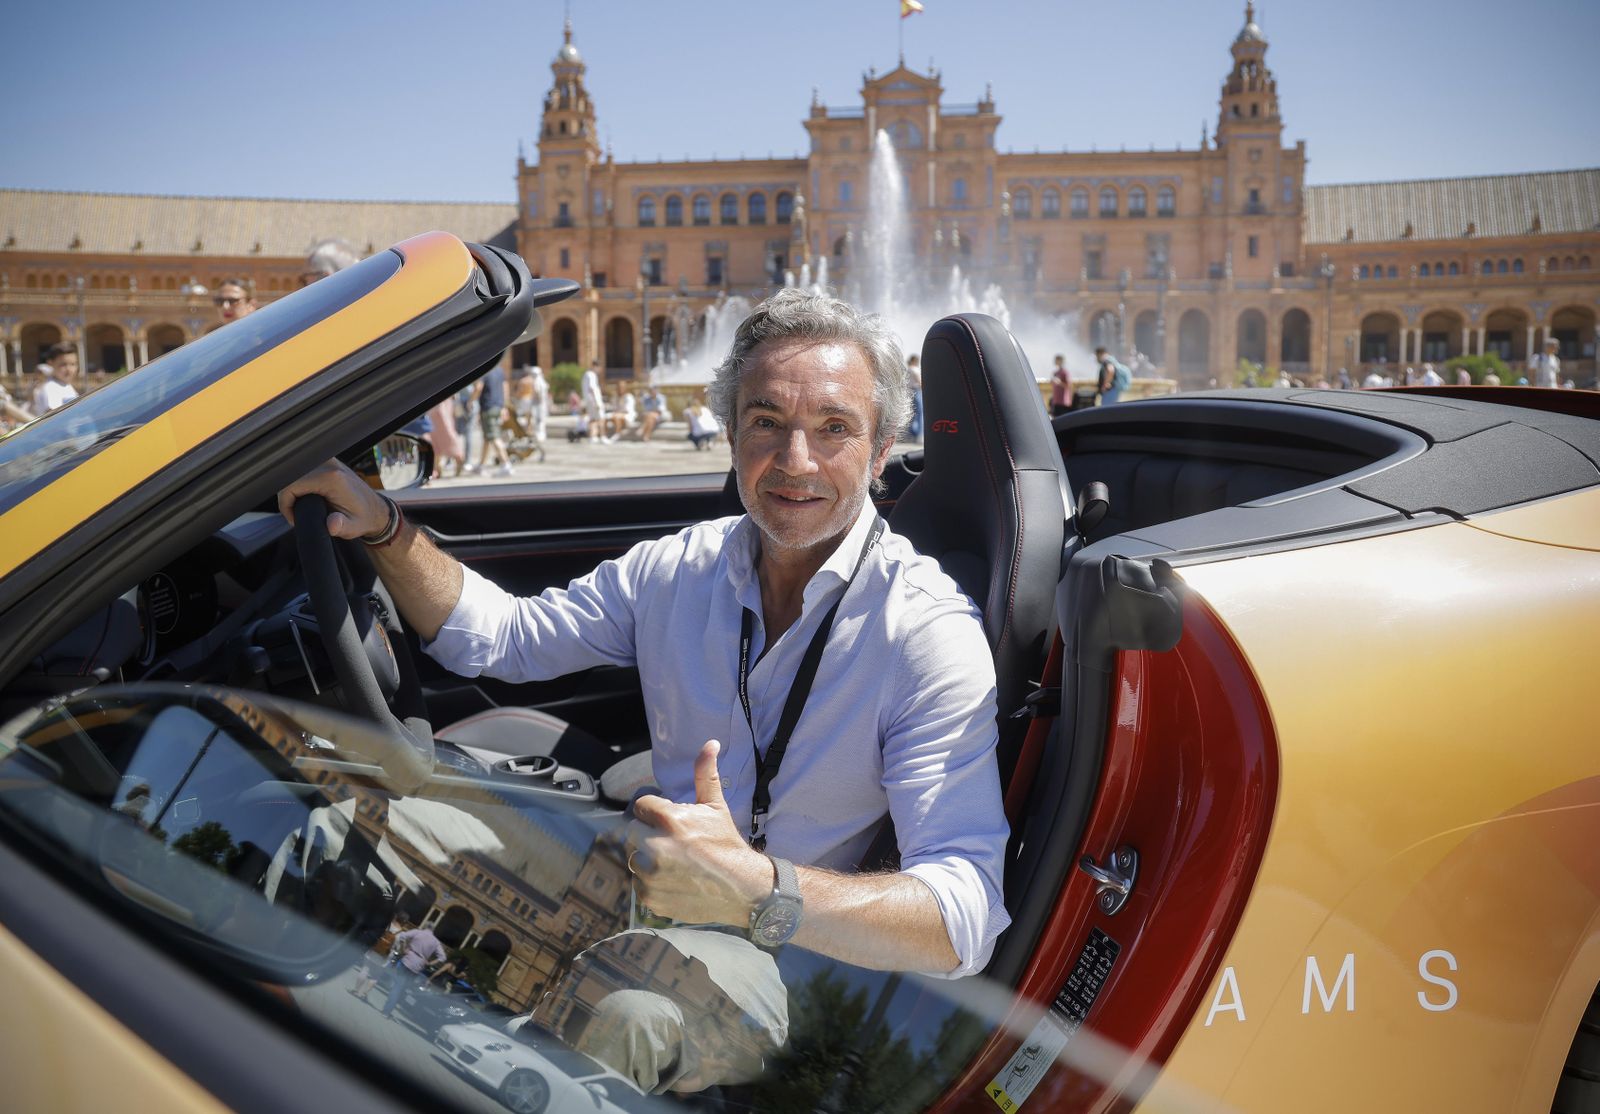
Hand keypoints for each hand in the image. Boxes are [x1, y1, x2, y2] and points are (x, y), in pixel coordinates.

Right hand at [277, 459, 389, 539]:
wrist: (375, 509)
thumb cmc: (363, 518)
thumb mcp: (353, 528)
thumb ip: (341, 526)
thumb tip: (332, 524)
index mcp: (331, 478)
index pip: (290, 485)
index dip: (286, 504)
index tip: (294, 518)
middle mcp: (328, 465)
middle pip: (289, 477)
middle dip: (287, 498)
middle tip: (297, 515)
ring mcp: (327, 460)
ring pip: (293, 473)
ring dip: (292, 490)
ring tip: (301, 508)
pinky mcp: (326, 461)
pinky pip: (302, 470)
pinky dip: (299, 484)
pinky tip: (306, 497)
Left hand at [628, 740, 770, 926]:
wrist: (742, 887)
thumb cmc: (727, 843)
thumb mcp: (716, 806)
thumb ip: (705, 774)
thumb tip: (710, 743)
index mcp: (669, 819)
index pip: (640, 806)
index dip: (654, 812)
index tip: (668, 821)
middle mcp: (656, 846)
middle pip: (634, 832)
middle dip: (650, 834)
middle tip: (672, 843)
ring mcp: (652, 874)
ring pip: (634, 858)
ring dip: (648, 859)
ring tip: (673, 862)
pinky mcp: (651, 897)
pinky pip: (639, 884)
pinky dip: (652, 883)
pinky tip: (674, 880)